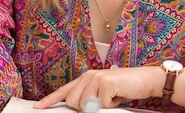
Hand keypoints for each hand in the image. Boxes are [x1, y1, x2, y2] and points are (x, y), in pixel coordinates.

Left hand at [34, 67, 163, 110]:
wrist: (145, 80)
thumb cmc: (124, 88)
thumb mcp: (103, 94)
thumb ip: (88, 99)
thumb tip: (77, 108)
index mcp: (85, 78)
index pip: (64, 90)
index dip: (50, 100)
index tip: (38, 107)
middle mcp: (88, 75)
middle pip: (72, 103)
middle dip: (85, 109)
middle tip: (103, 102)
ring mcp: (96, 78)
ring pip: (84, 106)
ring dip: (99, 107)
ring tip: (111, 98)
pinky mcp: (105, 83)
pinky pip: (101, 106)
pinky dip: (110, 106)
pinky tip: (117, 96)